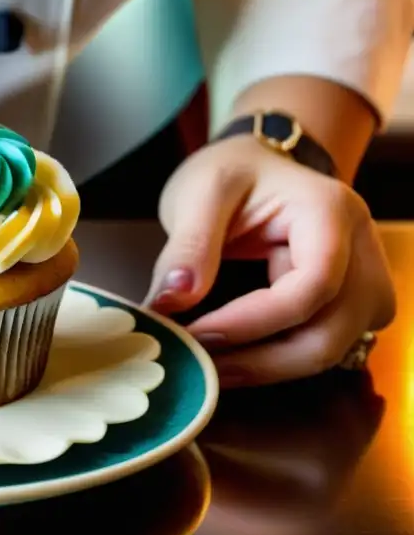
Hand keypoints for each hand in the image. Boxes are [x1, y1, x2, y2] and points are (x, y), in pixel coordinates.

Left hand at [145, 135, 395, 387]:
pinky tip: (233, 359)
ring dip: (269, 368)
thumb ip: (188, 245)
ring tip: (210, 367)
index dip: (254, 321)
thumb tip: (170, 302)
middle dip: (262, 360)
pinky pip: (323, 348)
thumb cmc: (233, 172)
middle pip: (331, 332)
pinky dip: (279, 362)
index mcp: (331, 212)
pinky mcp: (350, 307)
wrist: (258, 166)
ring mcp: (364, 283)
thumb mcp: (200, 192)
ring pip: (332, 351)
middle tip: (198, 365)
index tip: (197, 335)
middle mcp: (364, 251)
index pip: (312, 285)